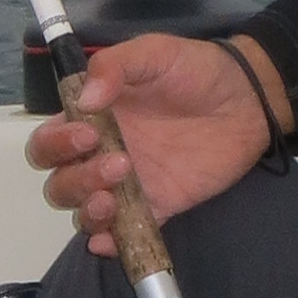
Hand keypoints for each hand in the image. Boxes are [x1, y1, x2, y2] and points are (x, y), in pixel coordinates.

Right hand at [24, 31, 287, 253]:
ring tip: (113, 198)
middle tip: (116, 163)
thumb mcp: (154, 53)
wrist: (248, 99)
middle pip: (60, 181)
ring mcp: (128, 185)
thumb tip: (86, 100)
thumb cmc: (196, 71)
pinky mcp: (158, 207)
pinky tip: (111, 240)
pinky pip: (125, 234)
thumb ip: (115, 67)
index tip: (88, 133)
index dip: (56, 143)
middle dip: (74, 180)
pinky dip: (111, 244)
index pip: (50, 141)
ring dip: (88, 211)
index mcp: (93, 118)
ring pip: (84, 211)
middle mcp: (102, 154)